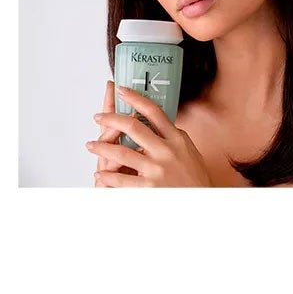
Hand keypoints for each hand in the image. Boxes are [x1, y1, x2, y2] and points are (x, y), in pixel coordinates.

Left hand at [86, 85, 213, 186]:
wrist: (202, 202)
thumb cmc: (194, 178)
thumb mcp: (189, 150)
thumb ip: (174, 136)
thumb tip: (162, 122)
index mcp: (176, 138)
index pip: (154, 111)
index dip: (136, 98)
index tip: (122, 90)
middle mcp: (166, 150)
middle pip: (134, 127)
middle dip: (111, 119)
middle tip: (98, 117)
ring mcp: (157, 169)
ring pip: (122, 152)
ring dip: (102, 148)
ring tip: (91, 145)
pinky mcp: (149, 187)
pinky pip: (122, 179)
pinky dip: (107, 176)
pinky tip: (99, 174)